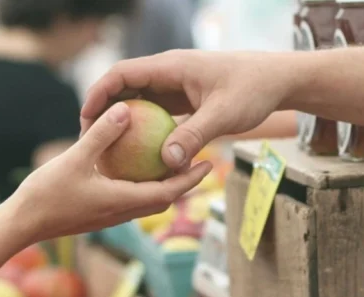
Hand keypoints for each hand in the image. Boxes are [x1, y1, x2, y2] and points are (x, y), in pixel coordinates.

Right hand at [8, 102, 212, 243]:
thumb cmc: (46, 194)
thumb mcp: (75, 158)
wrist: (21, 225)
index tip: (208, 164)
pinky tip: (135, 167)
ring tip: (174, 163)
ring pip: (147, 201)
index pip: (168, 192)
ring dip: (164, 185)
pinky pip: (130, 199)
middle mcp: (122, 212)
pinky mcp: (99, 214)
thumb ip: (102, 135)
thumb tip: (126, 109)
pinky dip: (142, 185)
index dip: (190, 179)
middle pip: (164, 199)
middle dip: (185, 182)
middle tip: (201, 161)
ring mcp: (110, 215)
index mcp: (122, 201)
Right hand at [81, 50, 295, 169]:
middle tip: (89, 140)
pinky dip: (145, 130)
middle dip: (104, 111)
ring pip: (139, 101)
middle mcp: (169, 73)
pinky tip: (139, 156)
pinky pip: (156, 113)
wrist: (277, 80)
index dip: (99, 94)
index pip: (122, 74)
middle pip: (124, 87)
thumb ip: (194, 136)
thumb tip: (166, 162)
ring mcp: (176, 86)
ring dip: (123, 122)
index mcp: (171, 67)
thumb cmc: (253, 90)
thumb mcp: (224, 115)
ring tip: (108, 150)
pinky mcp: (184, 99)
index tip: (85, 118)